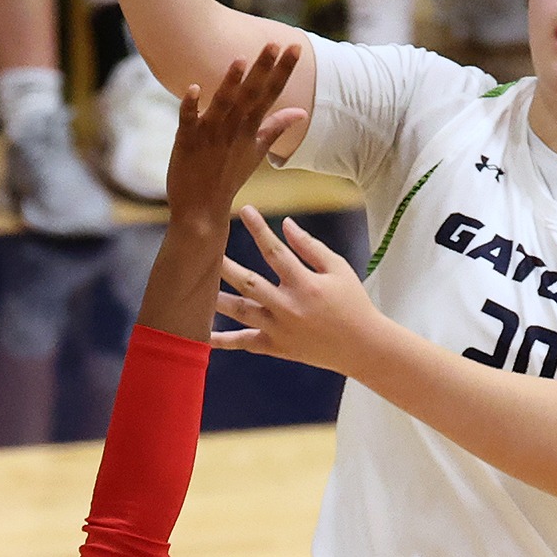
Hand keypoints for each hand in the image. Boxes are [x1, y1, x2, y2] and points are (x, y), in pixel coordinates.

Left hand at [166, 44, 307, 234]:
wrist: (202, 209)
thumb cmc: (229, 177)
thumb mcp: (257, 152)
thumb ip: (276, 128)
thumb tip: (301, 112)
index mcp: (251, 129)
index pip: (271, 95)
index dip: (283, 71)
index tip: (296, 47)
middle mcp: (233, 129)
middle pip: (251, 95)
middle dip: (264, 69)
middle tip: (275, 43)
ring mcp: (210, 134)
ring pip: (222, 104)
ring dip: (231, 83)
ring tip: (241, 60)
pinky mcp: (186, 140)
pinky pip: (188, 119)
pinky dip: (190, 105)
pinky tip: (194, 87)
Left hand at [213, 205, 383, 373]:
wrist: (362, 347)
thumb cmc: (353, 302)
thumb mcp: (338, 268)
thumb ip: (310, 246)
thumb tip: (284, 224)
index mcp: (305, 284)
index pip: (275, 251)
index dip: (258, 229)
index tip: (244, 209)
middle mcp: (288, 307)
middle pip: (248, 282)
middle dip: (224, 265)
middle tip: (203, 248)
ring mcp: (280, 329)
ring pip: (240, 312)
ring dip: (215, 298)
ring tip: (194, 285)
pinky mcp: (276, 347)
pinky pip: (244, 342)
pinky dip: (223, 340)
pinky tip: (201, 333)